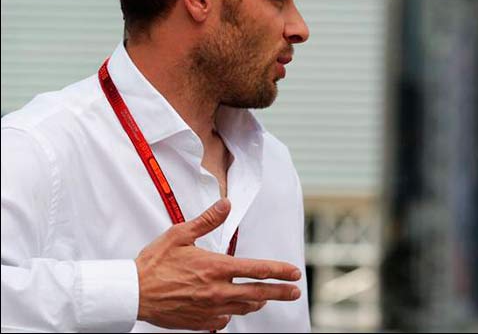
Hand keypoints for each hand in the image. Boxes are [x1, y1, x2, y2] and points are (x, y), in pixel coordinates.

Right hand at [135, 198, 301, 330]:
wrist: (133, 294)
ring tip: (266, 299)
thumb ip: (207, 220)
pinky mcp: (200, 322)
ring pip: (244, 308)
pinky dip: (232, 313)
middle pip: (259, 293)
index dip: (280, 271)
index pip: (258, 270)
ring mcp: (210, 309)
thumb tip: (227, 204)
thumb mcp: (180, 234)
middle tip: (295, 292)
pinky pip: (224, 320)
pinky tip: (231, 308)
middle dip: (281, 293)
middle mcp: (217, 291)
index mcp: (216, 268)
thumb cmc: (154, 262)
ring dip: (258, 302)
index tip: (294, 272)